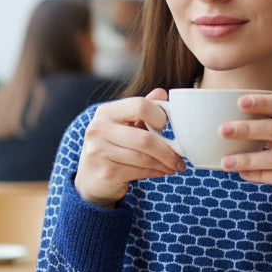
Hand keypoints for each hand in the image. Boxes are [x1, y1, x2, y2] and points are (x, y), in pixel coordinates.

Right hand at [74, 88, 185, 206]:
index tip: (167, 127)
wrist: (91, 178)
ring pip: (143, 158)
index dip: (159, 116)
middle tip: (180, 158)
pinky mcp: (105, 172)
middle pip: (144, 138)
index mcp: (106, 112)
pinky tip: (162, 172)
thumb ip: (142, 109)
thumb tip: (162, 93)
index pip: (140, 106)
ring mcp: (99, 151)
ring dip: (164, 163)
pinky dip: (155, 172)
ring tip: (174, 166)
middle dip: (167, 150)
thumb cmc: (113, 147)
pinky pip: (138, 172)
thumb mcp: (125, 125)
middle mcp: (99, 129)